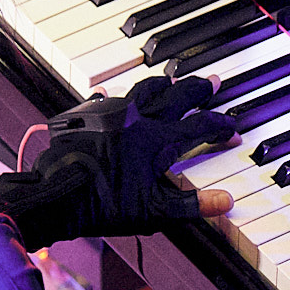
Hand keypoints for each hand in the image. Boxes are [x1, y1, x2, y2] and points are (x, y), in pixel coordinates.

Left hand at [0, 75, 234, 242]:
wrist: (56, 195)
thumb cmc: (103, 205)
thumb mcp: (154, 211)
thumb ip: (193, 205)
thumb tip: (226, 202)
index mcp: (157, 141)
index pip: (199, 127)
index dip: (220, 127)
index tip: (232, 130)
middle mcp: (137, 119)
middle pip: (176, 96)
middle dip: (198, 89)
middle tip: (212, 82)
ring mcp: (111, 115)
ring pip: (143, 89)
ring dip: (162, 84)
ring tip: (171, 78)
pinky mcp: (88, 117)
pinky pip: (108, 99)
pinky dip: (119, 96)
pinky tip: (113, 96)